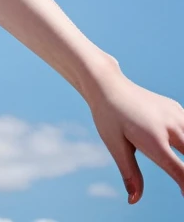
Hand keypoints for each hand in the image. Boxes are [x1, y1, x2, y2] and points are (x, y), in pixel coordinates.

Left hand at [84, 63, 183, 203]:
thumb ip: (130, 174)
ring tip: (176, 162)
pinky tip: (179, 144)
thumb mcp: (115, 146)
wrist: (108, 84)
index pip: (181, 172)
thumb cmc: (109, 117)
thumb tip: (133, 200)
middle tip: (181, 182)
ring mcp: (175, 115)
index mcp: (154, 140)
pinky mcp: (176, 108)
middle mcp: (170, 127)